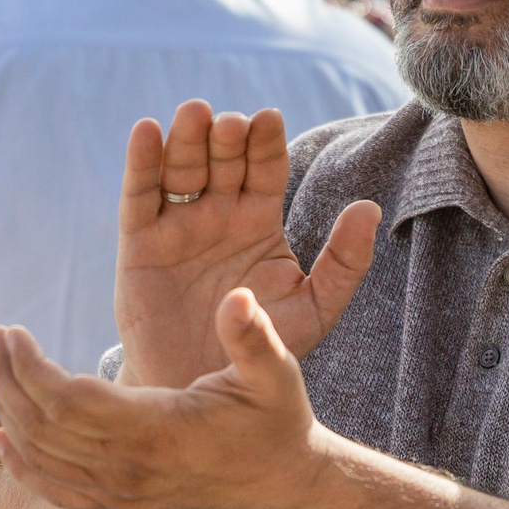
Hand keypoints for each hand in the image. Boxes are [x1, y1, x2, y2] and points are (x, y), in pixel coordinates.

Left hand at [0, 289, 326, 508]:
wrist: (285, 489)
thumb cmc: (278, 425)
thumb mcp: (277, 374)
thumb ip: (253, 336)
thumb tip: (237, 296)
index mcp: (157, 429)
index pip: (67, 401)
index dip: (30, 367)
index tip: (14, 332)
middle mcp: (130, 467)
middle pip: (42, 427)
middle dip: (9, 378)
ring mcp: (123, 492)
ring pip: (43, 457)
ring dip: (10, 411)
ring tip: (0, 366)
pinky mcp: (124, 504)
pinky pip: (58, 493)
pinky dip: (22, 468)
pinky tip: (0, 440)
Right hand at [114, 102, 381, 389]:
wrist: (209, 394)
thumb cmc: (266, 349)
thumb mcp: (315, 309)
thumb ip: (345, 262)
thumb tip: (369, 208)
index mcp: (260, 219)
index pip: (266, 168)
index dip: (266, 143)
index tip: (269, 120)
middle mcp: (219, 212)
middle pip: (222, 159)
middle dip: (226, 137)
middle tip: (230, 124)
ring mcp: (178, 224)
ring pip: (182, 169)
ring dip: (186, 139)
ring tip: (195, 115)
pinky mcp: (139, 242)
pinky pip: (140, 196)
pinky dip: (141, 162)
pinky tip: (146, 131)